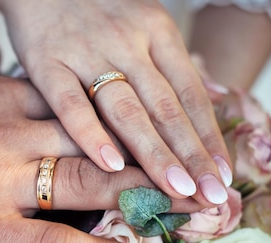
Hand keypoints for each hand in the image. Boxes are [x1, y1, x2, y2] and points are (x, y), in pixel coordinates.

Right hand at [0, 0, 232, 206]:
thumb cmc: (97, 7)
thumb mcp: (145, 21)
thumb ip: (173, 64)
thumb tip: (214, 97)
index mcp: (157, 32)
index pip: (190, 94)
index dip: (209, 137)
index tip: (223, 175)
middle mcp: (128, 43)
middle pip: (165, 107)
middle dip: (192, 155)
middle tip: (212, 195)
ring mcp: (87, 53)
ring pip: (127, 110)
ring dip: (155, 153)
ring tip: (177, 189)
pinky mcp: (47, 63)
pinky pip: (70, 103)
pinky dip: (91, 134)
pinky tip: (111, 164)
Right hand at [0, 46, 201, 242]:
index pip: (75, 101)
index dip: (116, 115)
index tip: (148, 125)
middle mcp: (10, 133)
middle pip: (97, 136)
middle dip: (148, 150)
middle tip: (189, 164)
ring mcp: (3, 182)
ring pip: (90, 179)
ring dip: (144, 193)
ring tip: (184, 207)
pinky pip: (58, 242)